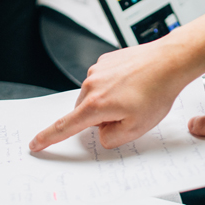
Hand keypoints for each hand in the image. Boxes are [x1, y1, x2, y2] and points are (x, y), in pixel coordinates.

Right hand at [29, 37, 198, 150]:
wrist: (169, 62)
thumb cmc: (157, 92)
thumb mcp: (136, 129)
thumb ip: (111, 138)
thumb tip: (102, 132)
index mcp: (95, 105)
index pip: (65, 126)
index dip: (48, 138)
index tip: (35, 144)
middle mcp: (91, 84)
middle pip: (85, 112)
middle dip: (101, 118)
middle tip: (128, 115)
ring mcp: (98, 70)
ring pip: (95, 96)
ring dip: (109, 101)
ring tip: (135, 96)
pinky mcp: (106, 60)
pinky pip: (104, 80)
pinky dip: (115, 86)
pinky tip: (134, 84)